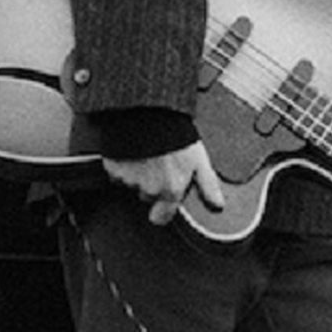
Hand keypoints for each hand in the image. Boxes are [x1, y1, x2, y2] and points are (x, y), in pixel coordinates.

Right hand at [102, 142, 226, 226]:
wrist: (148, 114)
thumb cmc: (177, 136)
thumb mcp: (199, 159)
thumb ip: (208, 185)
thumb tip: (218, 205)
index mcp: (170, 191)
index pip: (161, 218)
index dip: (163, 210)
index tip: (165, 201)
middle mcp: (148, 190)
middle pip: (148, 196)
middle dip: (152, 184)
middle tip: (160, 164)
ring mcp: (129, 180)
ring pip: (133, 184)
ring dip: (138, 173)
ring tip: (148, 153)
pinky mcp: (113, 168)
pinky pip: (117, 173)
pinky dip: (123, 165)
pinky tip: (133, 151)